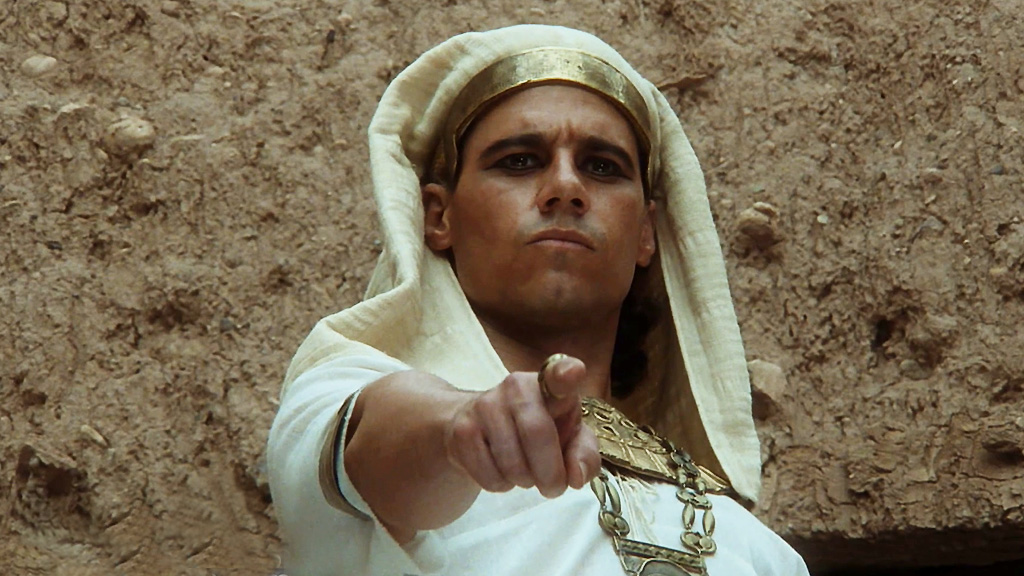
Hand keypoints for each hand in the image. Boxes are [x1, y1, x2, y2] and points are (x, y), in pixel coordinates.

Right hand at [443, 355, 600, 497]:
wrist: (481, 426)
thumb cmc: (538, 430)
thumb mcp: (570, 439)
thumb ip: (584, 455)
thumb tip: (577, 477)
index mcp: (548, 385)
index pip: (557, 374)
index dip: (566, 374)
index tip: (573, 373)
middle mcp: (515, 386)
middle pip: (537, 434)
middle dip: (550, 474)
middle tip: (553, 487)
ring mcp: (484, 406)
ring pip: (512, 464)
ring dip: (524, 481)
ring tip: (524, 471)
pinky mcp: (462, 431)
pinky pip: (489, 477)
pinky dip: (501, 485)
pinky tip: (500, 469)